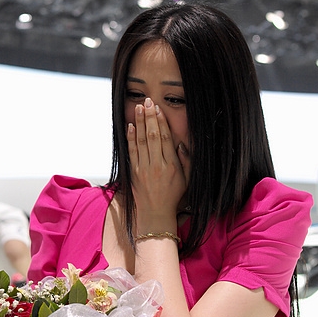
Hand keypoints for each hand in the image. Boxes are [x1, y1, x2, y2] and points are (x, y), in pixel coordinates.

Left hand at [127, 98, 186, 224]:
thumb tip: (181, 143)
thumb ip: (186, 161)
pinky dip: (130, 138)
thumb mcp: (187, 180)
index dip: (161, 122)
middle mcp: (156, 166)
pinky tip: (131, 126)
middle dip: (149, 117)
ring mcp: (143, 169)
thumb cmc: (173, 196)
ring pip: (141, 141)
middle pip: (152, 136)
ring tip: (138, 108)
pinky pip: (132, 152)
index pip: (165, 138)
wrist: (156, 214)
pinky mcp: (134, 173)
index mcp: (171, 166)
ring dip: (139, 123)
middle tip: (147, 101)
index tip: (158, 109)